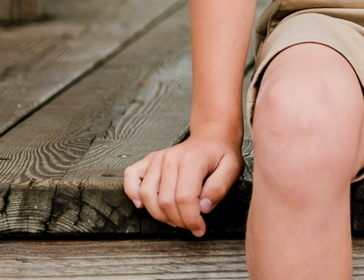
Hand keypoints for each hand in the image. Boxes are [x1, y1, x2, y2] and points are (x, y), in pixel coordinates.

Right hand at [123, 132, 243, 236]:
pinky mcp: (149, 160)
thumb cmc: (221, 153)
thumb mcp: (232, 168)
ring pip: (147, 195)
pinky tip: (142, 204)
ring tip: (175, 219)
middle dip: (179, 220)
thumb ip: (219, 188)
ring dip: (159, 214)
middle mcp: (171, 157)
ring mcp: (157, 158)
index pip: (185, 198)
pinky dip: (132, 193)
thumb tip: (203, 208)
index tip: (200, 228)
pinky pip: (131, 177)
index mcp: (192, 160)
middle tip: (190, 225)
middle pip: (166, 201)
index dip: (191, 219)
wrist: (212, 136)